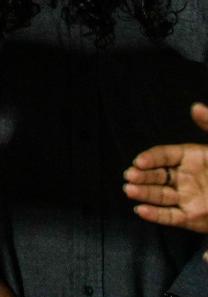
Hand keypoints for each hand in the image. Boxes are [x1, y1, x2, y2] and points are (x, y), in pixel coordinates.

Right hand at [125, 102, 207, 232]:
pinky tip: (141, 210)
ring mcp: (188, 198)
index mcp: (192, 158)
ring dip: (143, 193)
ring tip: (129, 190)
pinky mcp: (192, 218)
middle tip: (130, 175)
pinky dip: (155, 215)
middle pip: (157, 175)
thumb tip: (195, 106)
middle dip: (142, 175)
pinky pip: (170, 217)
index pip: (164, 155)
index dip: (150, 158)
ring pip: (160, 195)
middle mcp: (186, 177)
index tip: (139, 161)